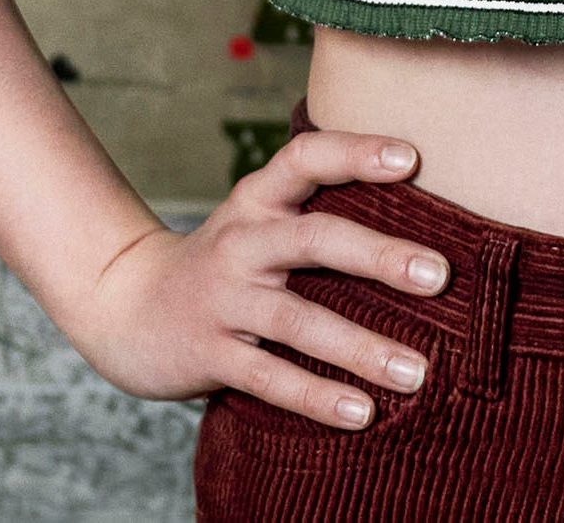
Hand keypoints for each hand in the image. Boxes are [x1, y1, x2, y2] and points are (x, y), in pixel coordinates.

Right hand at [64, 128, 451, 428]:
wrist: (124, 306)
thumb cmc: (223, 263)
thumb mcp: (258, 222)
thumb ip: (318, 214)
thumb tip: (421, 222)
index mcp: (257, 201)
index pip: (305, 158)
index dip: (355, 152)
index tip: (411, 157)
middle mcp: (241, 243)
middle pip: (313, 239)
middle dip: (378, 256)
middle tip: (439, 275)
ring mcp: (224, 300)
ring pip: (297, 319)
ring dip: (360, 346)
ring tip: (416, 371)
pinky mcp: (209, 353)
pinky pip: (269, 377)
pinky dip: (316, 395)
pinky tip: (361, 412)